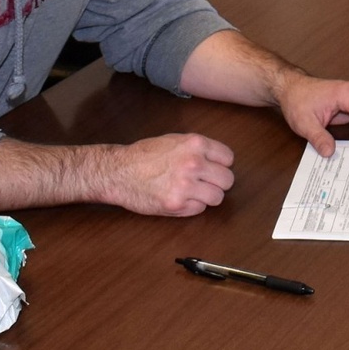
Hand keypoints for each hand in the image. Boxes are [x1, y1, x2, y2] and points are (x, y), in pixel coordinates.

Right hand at [102, 133, 234, 215]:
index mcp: (195, 144)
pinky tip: (179, 198)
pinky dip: (192, 206)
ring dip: (207, 196)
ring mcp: (186, 185)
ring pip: (217, 197)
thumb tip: (218, 160)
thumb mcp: (175, 140)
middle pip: (227, 180)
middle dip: (218, 182)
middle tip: (205, 182)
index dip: (221, 164)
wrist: (120, 172)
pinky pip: (199, 209)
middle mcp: (194, 163)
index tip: (213, 168)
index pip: (228, 158)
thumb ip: (197, 149)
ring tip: (193, 191)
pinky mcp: (177, 204)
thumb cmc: (145, 155)